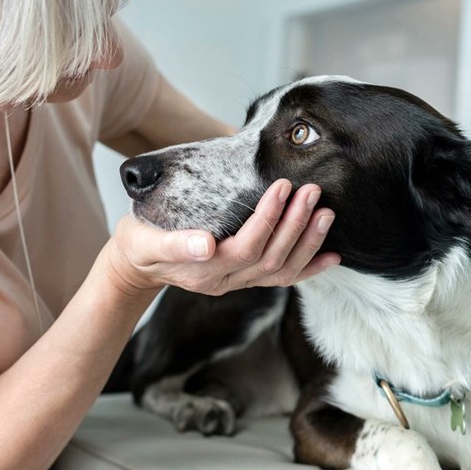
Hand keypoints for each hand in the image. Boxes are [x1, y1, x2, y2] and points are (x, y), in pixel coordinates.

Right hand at [106, 179, 339, 296]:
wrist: (139, 264)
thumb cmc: (140, 243)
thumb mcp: (144, 241)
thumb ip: (174, 244)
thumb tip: (205, 245)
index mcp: (205, 271)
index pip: (246, 246)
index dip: (267, 219)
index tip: (281, 187)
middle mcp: (227, 281)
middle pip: (271, 258)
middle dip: (295, 225)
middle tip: (312, 192)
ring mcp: (239, 282)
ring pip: (282, 270)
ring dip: (308, 243)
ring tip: (326, 214)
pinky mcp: (247, 278)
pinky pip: (283, 279)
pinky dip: (309, 268)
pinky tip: (331, 256)